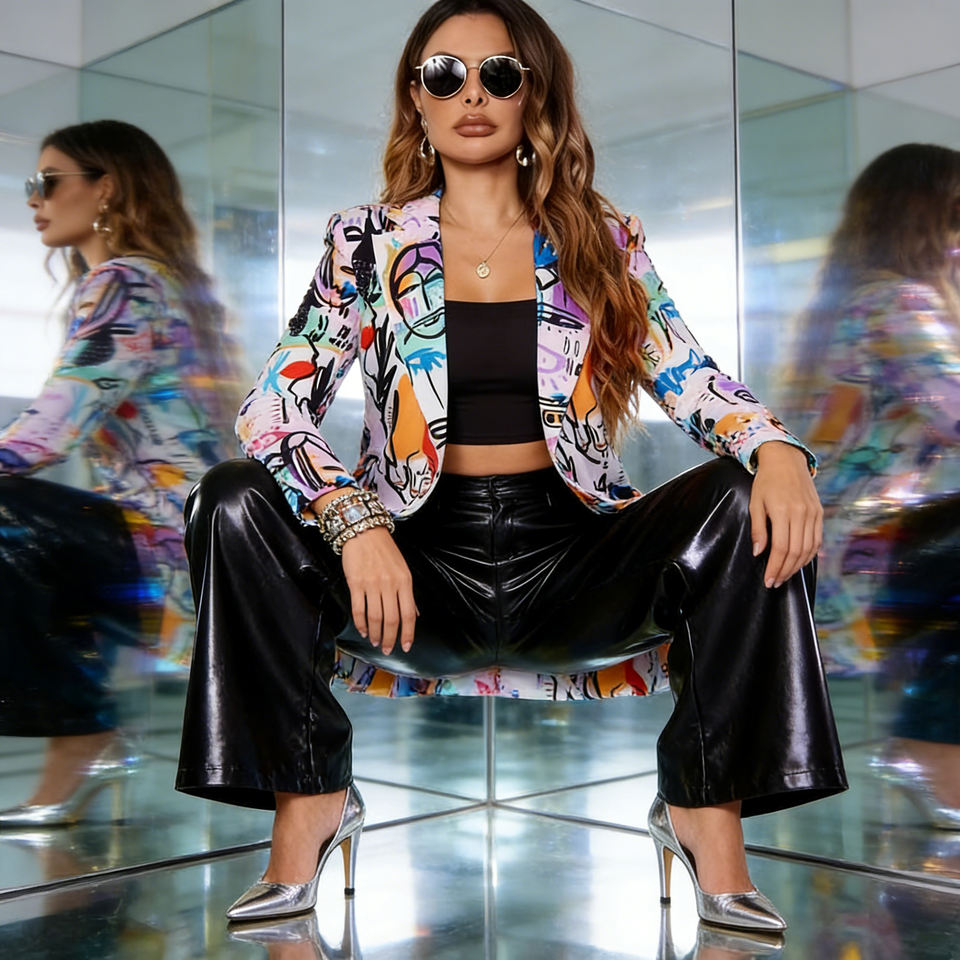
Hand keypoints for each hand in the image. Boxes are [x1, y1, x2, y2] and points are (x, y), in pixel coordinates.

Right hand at [340, 527, 416, 654]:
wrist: (364, 531)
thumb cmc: (384, 549)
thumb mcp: (403, 569)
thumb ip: (407, 594)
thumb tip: (415, 614)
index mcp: (405, 581)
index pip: (409, 614)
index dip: (408, 633)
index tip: (406, 646)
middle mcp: (390, 584)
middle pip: (392, 620)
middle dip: (391, 639)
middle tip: (388, 649)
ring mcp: (372, 584)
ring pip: (376, 618)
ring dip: (376, 634)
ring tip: (376, 642)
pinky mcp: (356, 583)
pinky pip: (359, 610)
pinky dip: (361, 624)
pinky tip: (363, 630)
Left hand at [749, 442, 821, 588]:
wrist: (786, 460)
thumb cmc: (766, 481)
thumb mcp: (755, 503)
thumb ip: (758, 529)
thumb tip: (759, 553)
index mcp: (783, 511)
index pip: (781, 548)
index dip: (775, 567)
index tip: (768, 580)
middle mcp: (801, 514)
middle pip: (796, 552)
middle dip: (785, 571)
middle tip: (775, 582)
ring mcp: (813, 513)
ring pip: (808, 549)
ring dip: (797, 566)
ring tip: (785, 576)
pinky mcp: (819, 513)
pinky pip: (817, 540)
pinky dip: (809, 555)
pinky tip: (798, 562)